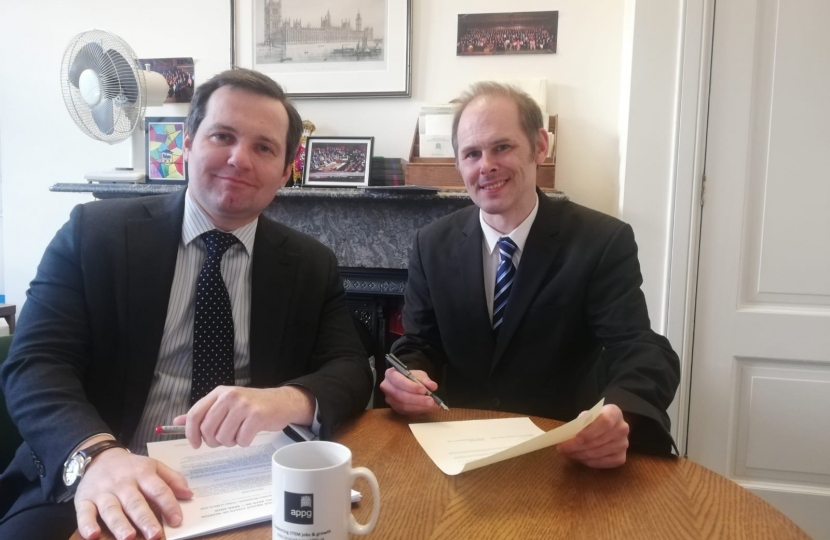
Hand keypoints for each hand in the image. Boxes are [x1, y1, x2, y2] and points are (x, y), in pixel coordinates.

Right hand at [75, 442, 191, 539]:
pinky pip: (84, 513)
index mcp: (143, 473)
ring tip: (128, 537)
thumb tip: (189, 495)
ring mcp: (103, 492)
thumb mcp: (154, 465)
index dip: (169, 505)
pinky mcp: (84, 499)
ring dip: (119, 524)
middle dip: (145, 519)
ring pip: (111, 509)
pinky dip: (87, 525)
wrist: (98, 456)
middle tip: (155, 535)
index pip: (158, 489)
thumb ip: (172, 479)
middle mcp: (123, 483)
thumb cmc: (131, 467)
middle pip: (135, 502)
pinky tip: (92, 535)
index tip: (177, 520)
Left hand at [174, 385, 314, 448]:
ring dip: (230, 442)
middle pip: (208, 429)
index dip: (191, 433)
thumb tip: (178, 422)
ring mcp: (243, 405)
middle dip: (213, 441)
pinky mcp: (257, 416)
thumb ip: (202, 412)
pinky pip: (241, 440)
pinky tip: (249, 434)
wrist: (281, 402)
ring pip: (224, 437)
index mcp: (218, 392)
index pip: (195, 414)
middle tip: (222, 439)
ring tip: (238, 433)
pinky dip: (244, 442)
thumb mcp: (225, 404)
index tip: (195, 444)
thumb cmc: (251, 405)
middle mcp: (229, 396)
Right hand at [380, 367, 440, 413]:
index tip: (424, 390)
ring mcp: (389, 399)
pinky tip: (426, 408)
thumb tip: (432, 386)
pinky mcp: (395, 408)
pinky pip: (405, 411)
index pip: (399, 381)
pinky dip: (417, 410)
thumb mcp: (419, 374)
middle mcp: (387, 387)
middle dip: (417, 399)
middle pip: (400, 395)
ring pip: (403, 405)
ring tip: (431, 405)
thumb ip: (426, 380)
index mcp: (390, 374)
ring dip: (418, 406)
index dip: (411, 387)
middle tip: (431, 400)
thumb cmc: (412, 377)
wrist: (407, 382)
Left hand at [556, 404, 629, 467]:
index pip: (605, 421)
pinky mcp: (622, 457)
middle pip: (600, 440)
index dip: (590, 431)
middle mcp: (622, 428)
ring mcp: (623, 444)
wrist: (605, 428)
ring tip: (568, 453)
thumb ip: (580, 423)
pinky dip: (589, 462)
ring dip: (581, 455)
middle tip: (563, 449)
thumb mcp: (586, 416)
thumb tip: (567, 435)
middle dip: (578, 446)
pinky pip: (604, 463)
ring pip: (600, 453)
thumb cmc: (592, 421)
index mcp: (614, 412)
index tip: (577, 438)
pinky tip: (580, 458)